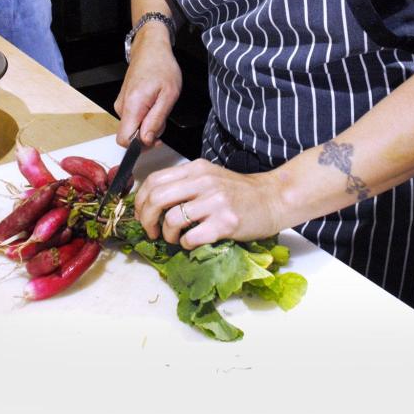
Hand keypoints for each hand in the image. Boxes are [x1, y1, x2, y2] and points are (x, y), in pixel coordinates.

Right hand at [114, 23, 181, 147]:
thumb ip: (156, 120)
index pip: (125, 140)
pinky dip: (144, 116)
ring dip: (148, 123)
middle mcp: (121, 106)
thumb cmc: (162, 67)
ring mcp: (121, 104)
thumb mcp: (168, 95)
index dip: (141, 145)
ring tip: (159, 105)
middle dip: (148, 133)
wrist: (150, 48)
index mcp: (132, 106)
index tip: (156, 138)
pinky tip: (153, 102)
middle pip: (130, 135)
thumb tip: (145, 141)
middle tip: (162, 117)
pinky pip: (132, 118)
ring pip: (133, 127)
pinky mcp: (123, 101)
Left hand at [134, 159, 286, 248]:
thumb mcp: (210, 178)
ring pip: (173, 219)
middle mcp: (204, 181)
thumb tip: (154, 203)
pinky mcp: (226, 222)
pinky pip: (192, 237)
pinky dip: (186, 244)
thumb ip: (186, 185)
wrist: (273, 199)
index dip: (140, 200)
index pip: (155, 180)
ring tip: (174, 238)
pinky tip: (192, 242)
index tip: (140, 214)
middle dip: (146, 219)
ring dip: (167, 234)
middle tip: (151, 231)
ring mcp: (216, 201)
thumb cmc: (240, 193)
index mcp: (196, 169)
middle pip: (157, 198)